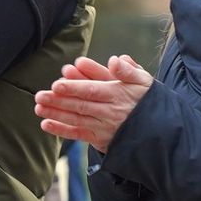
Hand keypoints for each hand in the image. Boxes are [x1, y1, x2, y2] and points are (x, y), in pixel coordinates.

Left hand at [33, 54, 152, 153]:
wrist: (161, 132)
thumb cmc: (148, 100)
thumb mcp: (144, 80)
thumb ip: (128, 70)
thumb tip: (115, 60)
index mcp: (118, 94)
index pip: (92, 90)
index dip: (74, 87)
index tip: (57, 84)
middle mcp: (110, 112)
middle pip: (80, 105)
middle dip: (58, 101)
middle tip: (39, 96)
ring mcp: (104, 127)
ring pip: (77, 120)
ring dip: (56, 114)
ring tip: (38, 108)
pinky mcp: (101, 140)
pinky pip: (79, 135)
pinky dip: (62, 131)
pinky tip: (46, 124)